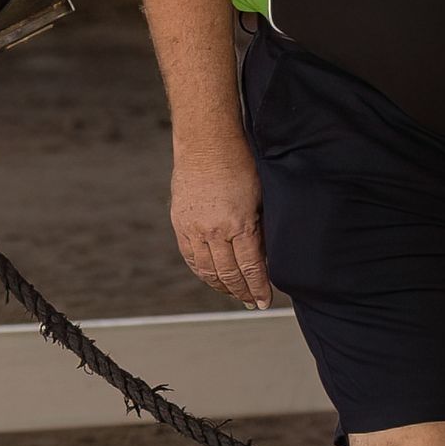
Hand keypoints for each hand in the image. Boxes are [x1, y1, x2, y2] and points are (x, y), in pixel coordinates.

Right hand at [169, 129, 271, 308]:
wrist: (206, 142)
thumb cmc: (239, 163)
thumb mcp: (260, 197)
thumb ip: (259, 228)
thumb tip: (264, 255)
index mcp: (239, 223)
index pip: (251, 267)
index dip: (258, 288)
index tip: (264, 301)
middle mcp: (214, 230)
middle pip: (229, 274)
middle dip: (242, 292)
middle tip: (251, 302)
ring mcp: (194, 228)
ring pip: (207, 270)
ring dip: (221, 286)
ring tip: (233, 293)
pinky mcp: (180, 222)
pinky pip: (190, 257)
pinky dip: (201, 271)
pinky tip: (210, 277)